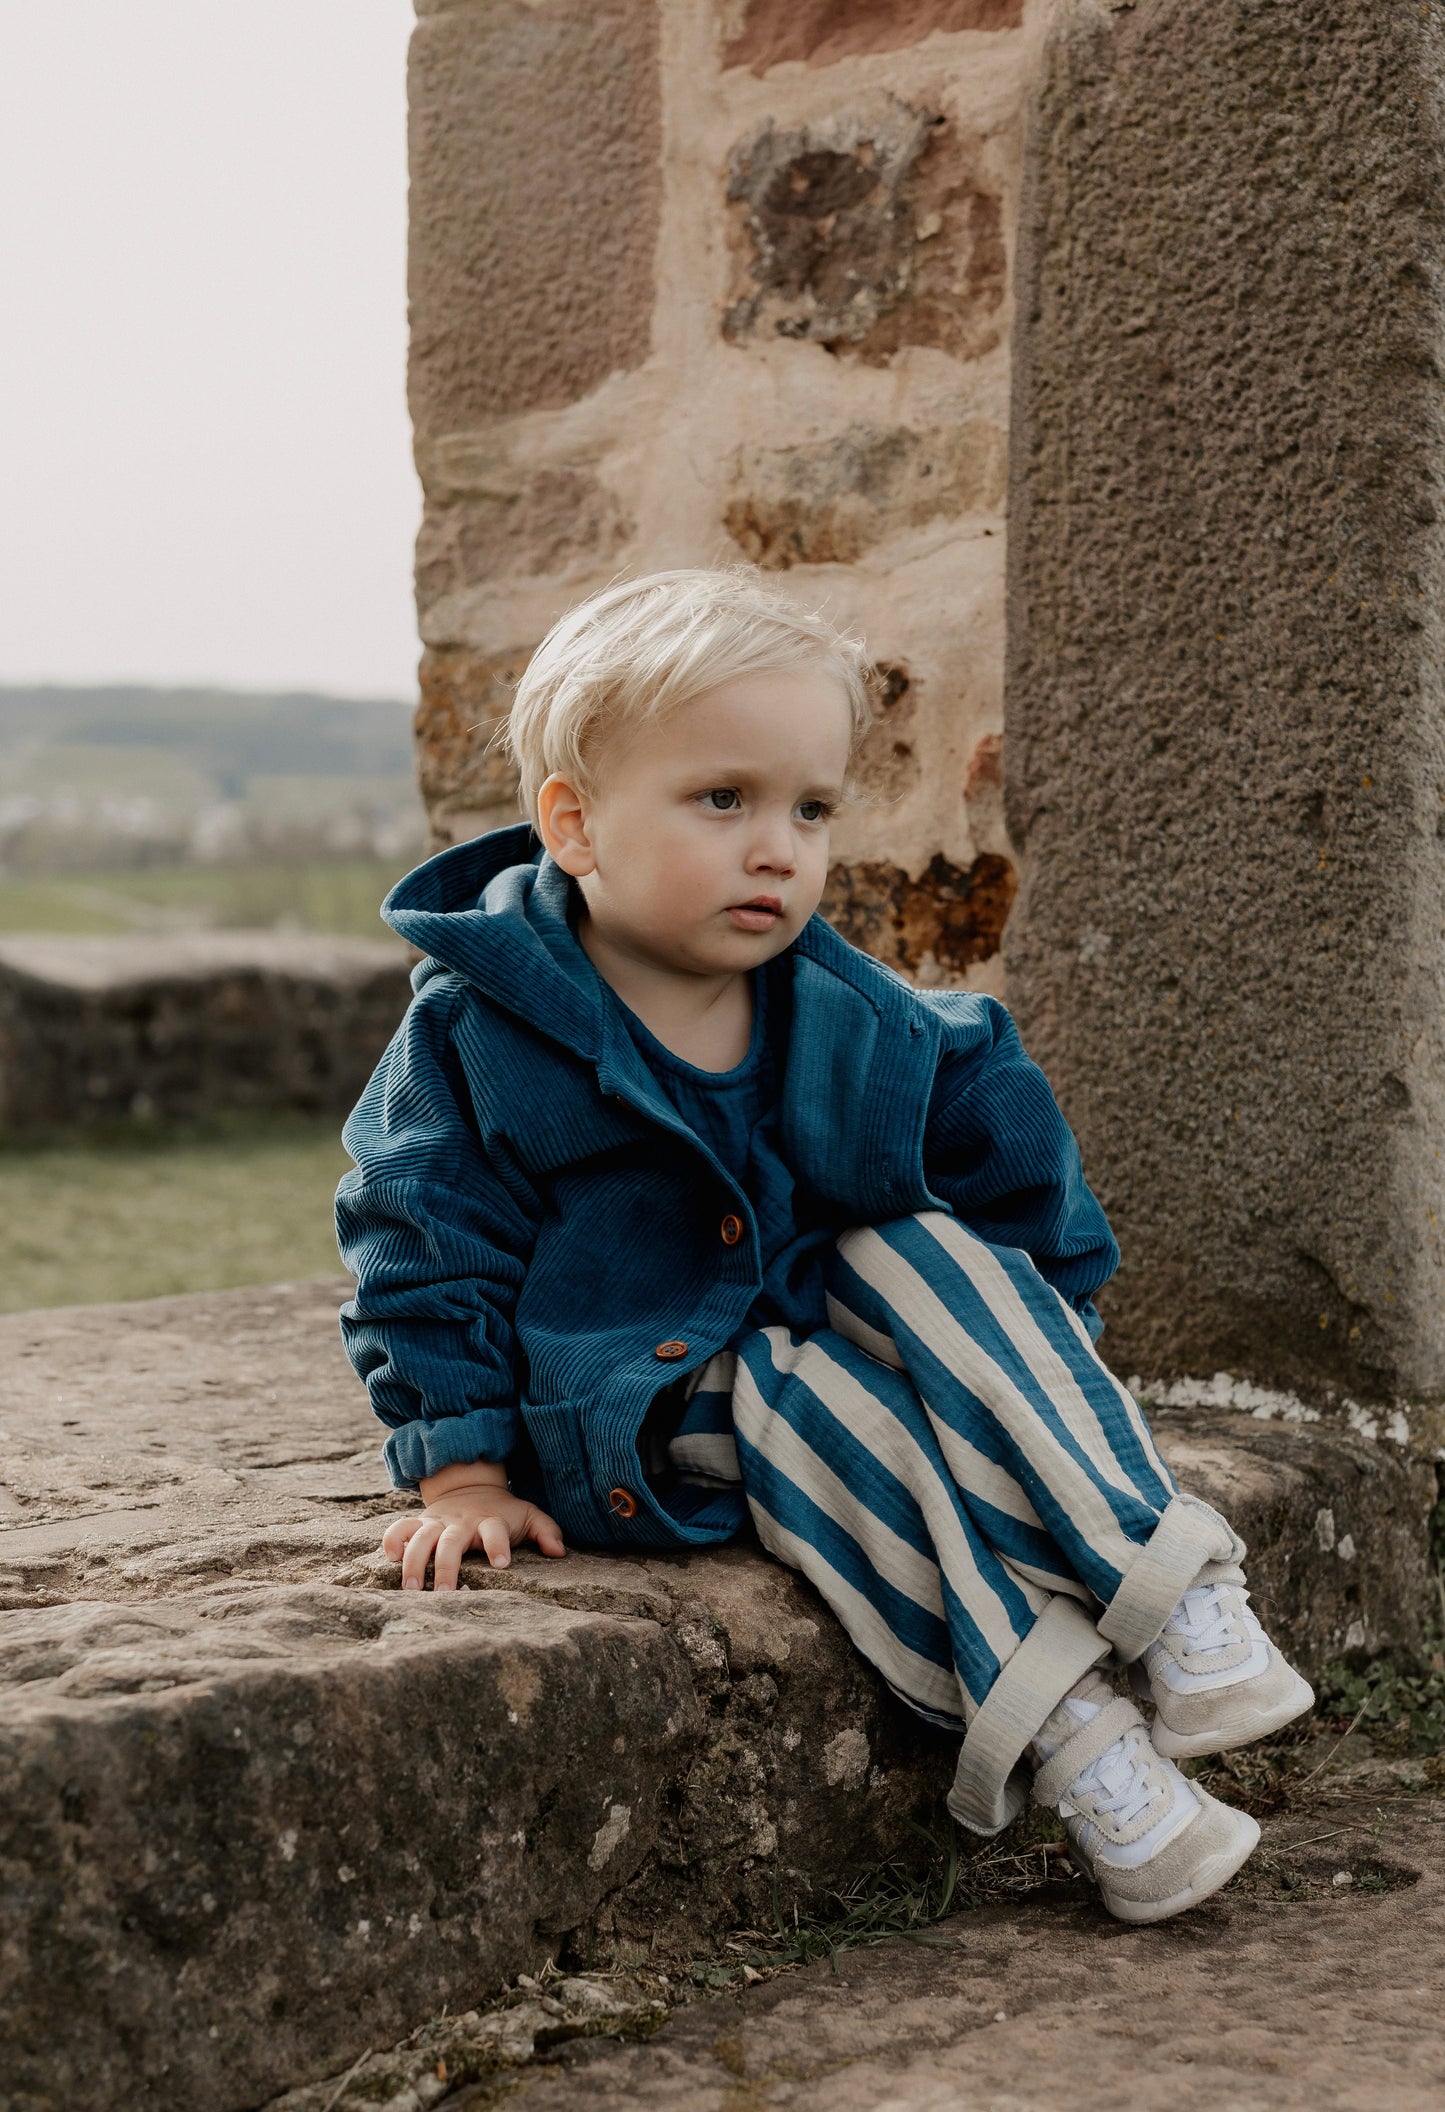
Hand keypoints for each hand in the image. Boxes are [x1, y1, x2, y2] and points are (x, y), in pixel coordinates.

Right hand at [382, 1469, 565, 1590]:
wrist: (473, 1486)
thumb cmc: (504, 1512)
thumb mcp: (528, 1516)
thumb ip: (546, 1531)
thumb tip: (559, 1552)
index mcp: (490, 1521)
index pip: (495, 1531)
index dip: (498, 1545)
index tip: (502, 1564)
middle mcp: (462, 1523)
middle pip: (451, 1542)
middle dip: (447, 1567)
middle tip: (444, 1595)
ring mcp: (438, 1522)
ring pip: (421, 1538)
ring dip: (414, 1562)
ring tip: (412, 1591)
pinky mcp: (420, 1523)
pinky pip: (399, 1528)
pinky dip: (392, 1540)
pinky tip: (389, 1559)